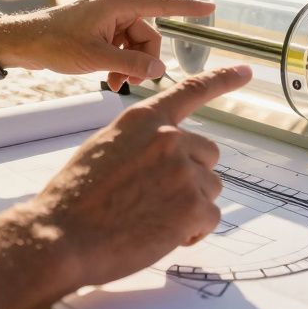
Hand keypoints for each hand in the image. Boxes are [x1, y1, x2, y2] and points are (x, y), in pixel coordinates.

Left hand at [0, 0, 214, 90]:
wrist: (24, 43)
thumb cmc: (55, 43)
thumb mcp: (96, 57)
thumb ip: (131, 65)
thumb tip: (161, 72)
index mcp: (119, 5)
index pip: (162, 4)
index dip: (188, 7)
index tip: (211, 7)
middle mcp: (117, 8)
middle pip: (148, 37)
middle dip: (142, 62)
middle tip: (125, 83)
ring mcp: (108, 20)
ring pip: (136, 46)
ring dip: (129, 66)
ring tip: (111, 84)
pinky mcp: (100, 31)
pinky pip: (122, 48)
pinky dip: (119, 64)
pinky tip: (107, 79)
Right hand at [31, 65, 251, 286]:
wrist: (61, 237)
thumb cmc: (74, 199)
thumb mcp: (104, 149)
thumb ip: (141, 143)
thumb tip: (164, 157)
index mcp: (143, 119)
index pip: (190, 91)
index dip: (222, 80)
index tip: (246, 71)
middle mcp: (168, 138)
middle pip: (207, 154)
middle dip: (191, 176)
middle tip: (156, 199)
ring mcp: (183, 171)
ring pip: (210, 187)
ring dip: (189, 206)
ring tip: (150, 219)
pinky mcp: (192, 206)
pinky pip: (210, 218)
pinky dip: (192, 231)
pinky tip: (160, 235)